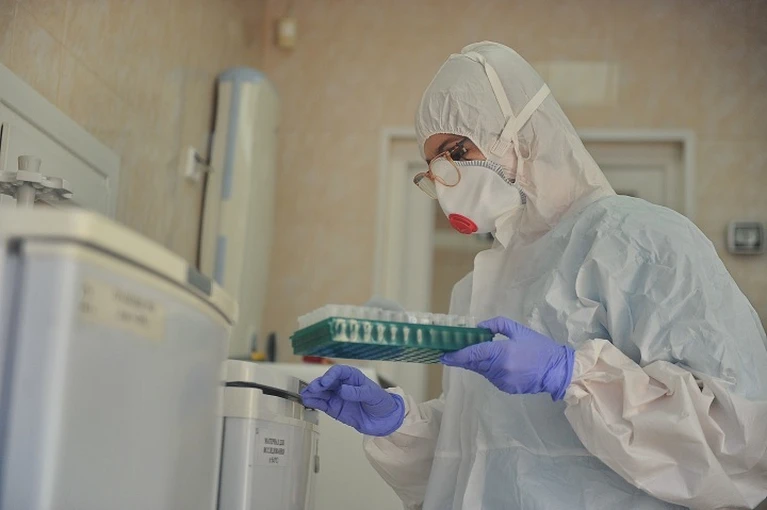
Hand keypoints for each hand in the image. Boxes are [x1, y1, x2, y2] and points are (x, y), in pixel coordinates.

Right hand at [300, 365, 404, 435]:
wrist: (383, 420)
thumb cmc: (380, 402)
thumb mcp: (372, 395)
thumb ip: (357, 392)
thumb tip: (342, 390)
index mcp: (352, 377)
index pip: (338, 372)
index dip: (330, 376)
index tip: (325, 382)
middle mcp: (342, 385)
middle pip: (327, 381)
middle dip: (318, 384)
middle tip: (312, 389)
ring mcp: (337, 397)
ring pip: (322, 393)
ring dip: (312, 393)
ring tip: (305, 395)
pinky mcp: (334, 408)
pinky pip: (322, 404)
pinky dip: (314, 402)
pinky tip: (307, 401)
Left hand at [441, 316, 574, 399]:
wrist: (557, 371)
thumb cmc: (540, 348)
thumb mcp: (520, 330)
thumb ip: (498, 325)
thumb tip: (480, 327)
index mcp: (501, 352)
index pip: (473, 353)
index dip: (457, 355)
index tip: (444, 355)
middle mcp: (499, 368)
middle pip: (474, 363)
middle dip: (462, 359)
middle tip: (451, 353)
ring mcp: (502, 380)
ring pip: (481, 371)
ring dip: (476, 363)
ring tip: (474, 355)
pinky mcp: (506, 388)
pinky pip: (491, 377)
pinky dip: (488, 370)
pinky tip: (494, 364)